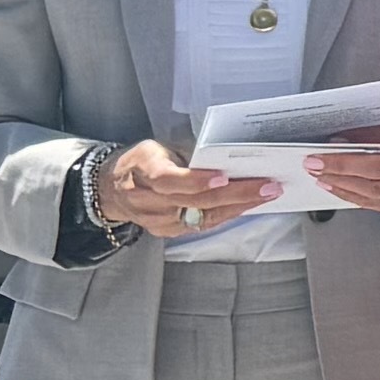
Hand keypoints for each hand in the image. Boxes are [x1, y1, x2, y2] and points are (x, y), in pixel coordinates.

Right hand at [94, 139, 276, 240]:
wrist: (111, 188)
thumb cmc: (142, 161)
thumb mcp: (158, 148)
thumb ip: (187, 155)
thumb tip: (229, 155)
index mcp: (141, 170)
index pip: (167, 179)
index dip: (195, 180)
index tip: (223, 176)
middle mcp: (146, 199)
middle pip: (193, 201)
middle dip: (235, 194)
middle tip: (268, 186)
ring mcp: (156, 220)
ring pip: (201, 217)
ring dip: (239, 206)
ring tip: (267, 195)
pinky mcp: (166, 231)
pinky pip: (201, 225)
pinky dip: (227, 214)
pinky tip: (249, 205)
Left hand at [309, 118, 379, 219]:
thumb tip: (351, 136)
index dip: (364, 138)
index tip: (335, 138)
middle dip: (344, 164)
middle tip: (315, 160)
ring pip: (377, 190)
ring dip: (342, 182)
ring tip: (318, 173)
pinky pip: (375, 204)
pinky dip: (350, 194)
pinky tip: (332, 186)